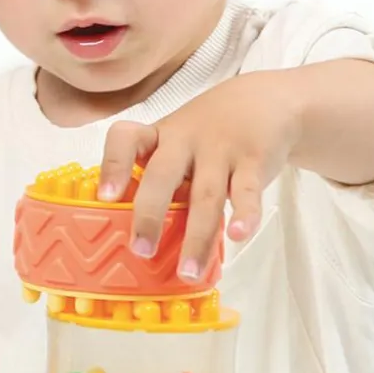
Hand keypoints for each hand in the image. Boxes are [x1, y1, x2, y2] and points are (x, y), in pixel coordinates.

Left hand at [98, 71, 301, 281]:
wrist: (268, 100)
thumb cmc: (208, 133)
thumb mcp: (176, 143)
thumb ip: (159, 179)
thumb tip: (136, 236)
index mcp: (158, 136)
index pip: (126, 138)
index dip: (113, 165)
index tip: (106, 197)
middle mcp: (184, 139)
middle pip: (162, 175)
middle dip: (150, 215)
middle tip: (141, 251)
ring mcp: (220, 149)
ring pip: (205, 195)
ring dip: (197, 236)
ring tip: (188, 272)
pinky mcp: (254, 160)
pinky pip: (247, 191)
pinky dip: (245, 214)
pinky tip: (238, 236)